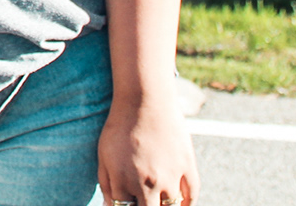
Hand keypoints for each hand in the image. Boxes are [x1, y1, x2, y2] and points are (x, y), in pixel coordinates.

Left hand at [97, 91, 197, 205]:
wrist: (145, 100)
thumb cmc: (120, 127)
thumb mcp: (104, 155)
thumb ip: (107, 185)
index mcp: (123, 181)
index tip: (128, 202)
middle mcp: (147, 184)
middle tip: (143, 199)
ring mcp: (170, 177)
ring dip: (164, 205)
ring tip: (158, 198)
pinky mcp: (187, 167)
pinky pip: (191, 196)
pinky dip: (186, 204)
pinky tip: (180, 204)